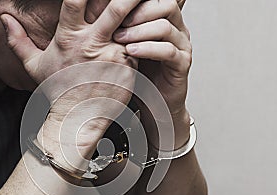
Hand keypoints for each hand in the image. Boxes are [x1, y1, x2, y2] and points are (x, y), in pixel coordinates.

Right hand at [1, 0, 140, 170]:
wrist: (77, 119)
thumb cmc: (57, 90)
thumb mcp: (33, 65)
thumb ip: (18, 40)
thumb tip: (4, 19)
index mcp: (68, 37)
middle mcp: (92, 43)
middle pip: (115, 6)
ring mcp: (112, 56)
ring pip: (134, 26)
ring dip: (144, 13)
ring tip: (154, 3)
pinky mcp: (127, 68)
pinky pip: (140, 47)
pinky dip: (144, 40)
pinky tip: (151, 34)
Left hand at [113, 0, 191, 147]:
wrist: (153, 103)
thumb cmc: (139, 74)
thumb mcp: (126, 47)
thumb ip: (120, 28)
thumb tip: (94, 10)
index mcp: (164, 20)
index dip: (134, 2)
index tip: (111, 7)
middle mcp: (177, 29)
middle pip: (166, 5)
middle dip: (138, 11)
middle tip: (116, 20)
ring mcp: (182, 46)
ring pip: (165, 27)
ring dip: (139, 31)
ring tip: (119, 38)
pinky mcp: (182, 64)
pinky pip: (168, 51)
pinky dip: (148, 49)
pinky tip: (130, 52)